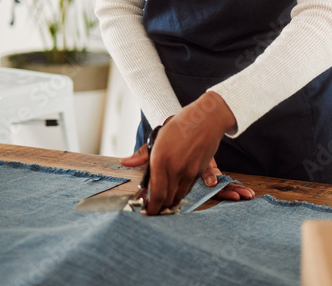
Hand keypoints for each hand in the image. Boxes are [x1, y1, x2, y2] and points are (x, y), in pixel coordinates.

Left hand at [144, 92, 236, 214]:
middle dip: (160, 208)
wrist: (207, 118)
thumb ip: (142, 155)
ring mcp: (189, 171)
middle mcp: (175, 169)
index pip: (156, 194)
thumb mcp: (158, 137)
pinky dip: (181, 192)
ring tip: (164, 203)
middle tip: (154, 211)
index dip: (151, 208)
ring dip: (171, 202)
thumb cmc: (180, 125)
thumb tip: (124, 162)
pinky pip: (188, 188)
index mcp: (160, 160)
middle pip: (167, 200)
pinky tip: (176, 190)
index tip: (147, 212)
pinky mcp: (200, 172)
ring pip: (179, 196)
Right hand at [202, 157, 254, 201]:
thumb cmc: (198, 153)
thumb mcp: (202, 162)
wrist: (198, 146)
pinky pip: (229, 182)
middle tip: (248, 196)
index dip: (226, 195)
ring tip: (250, 194)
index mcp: (203, 183)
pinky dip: (237, 185)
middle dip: (237, 193)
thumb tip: (213, 184)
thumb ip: (207, 173)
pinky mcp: (218, 176)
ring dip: (239, 191)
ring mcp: (214, 180)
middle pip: (224, 191)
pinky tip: (247, 189)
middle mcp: (209, 184)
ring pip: (228, 188)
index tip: (237, 196)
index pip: (215, 193)